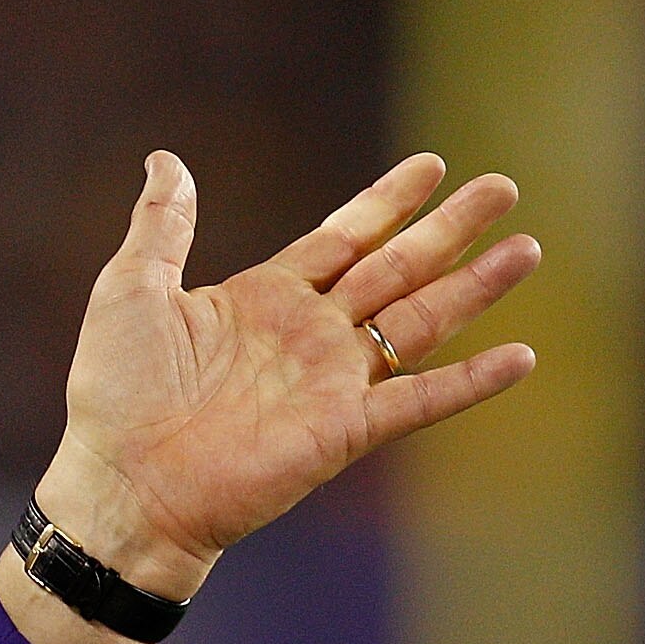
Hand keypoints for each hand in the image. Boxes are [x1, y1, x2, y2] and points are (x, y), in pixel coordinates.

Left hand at [35, 151, 538, 601]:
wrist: (124, 485)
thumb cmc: (116, 394)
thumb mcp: (132, 288)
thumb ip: (162, 224)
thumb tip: (165, 158)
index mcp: (265, 296)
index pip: (344, 236)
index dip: (388, 201)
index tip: (432, 165)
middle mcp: (310, 334)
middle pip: (397, 267)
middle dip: (450, 228)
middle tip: (503, 187)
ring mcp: (332, 381)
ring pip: (421, 321)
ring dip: (474, 286)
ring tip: (528, 248)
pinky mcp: (344, 430)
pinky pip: (421, 399)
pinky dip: (472, 380)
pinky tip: (521, 356)